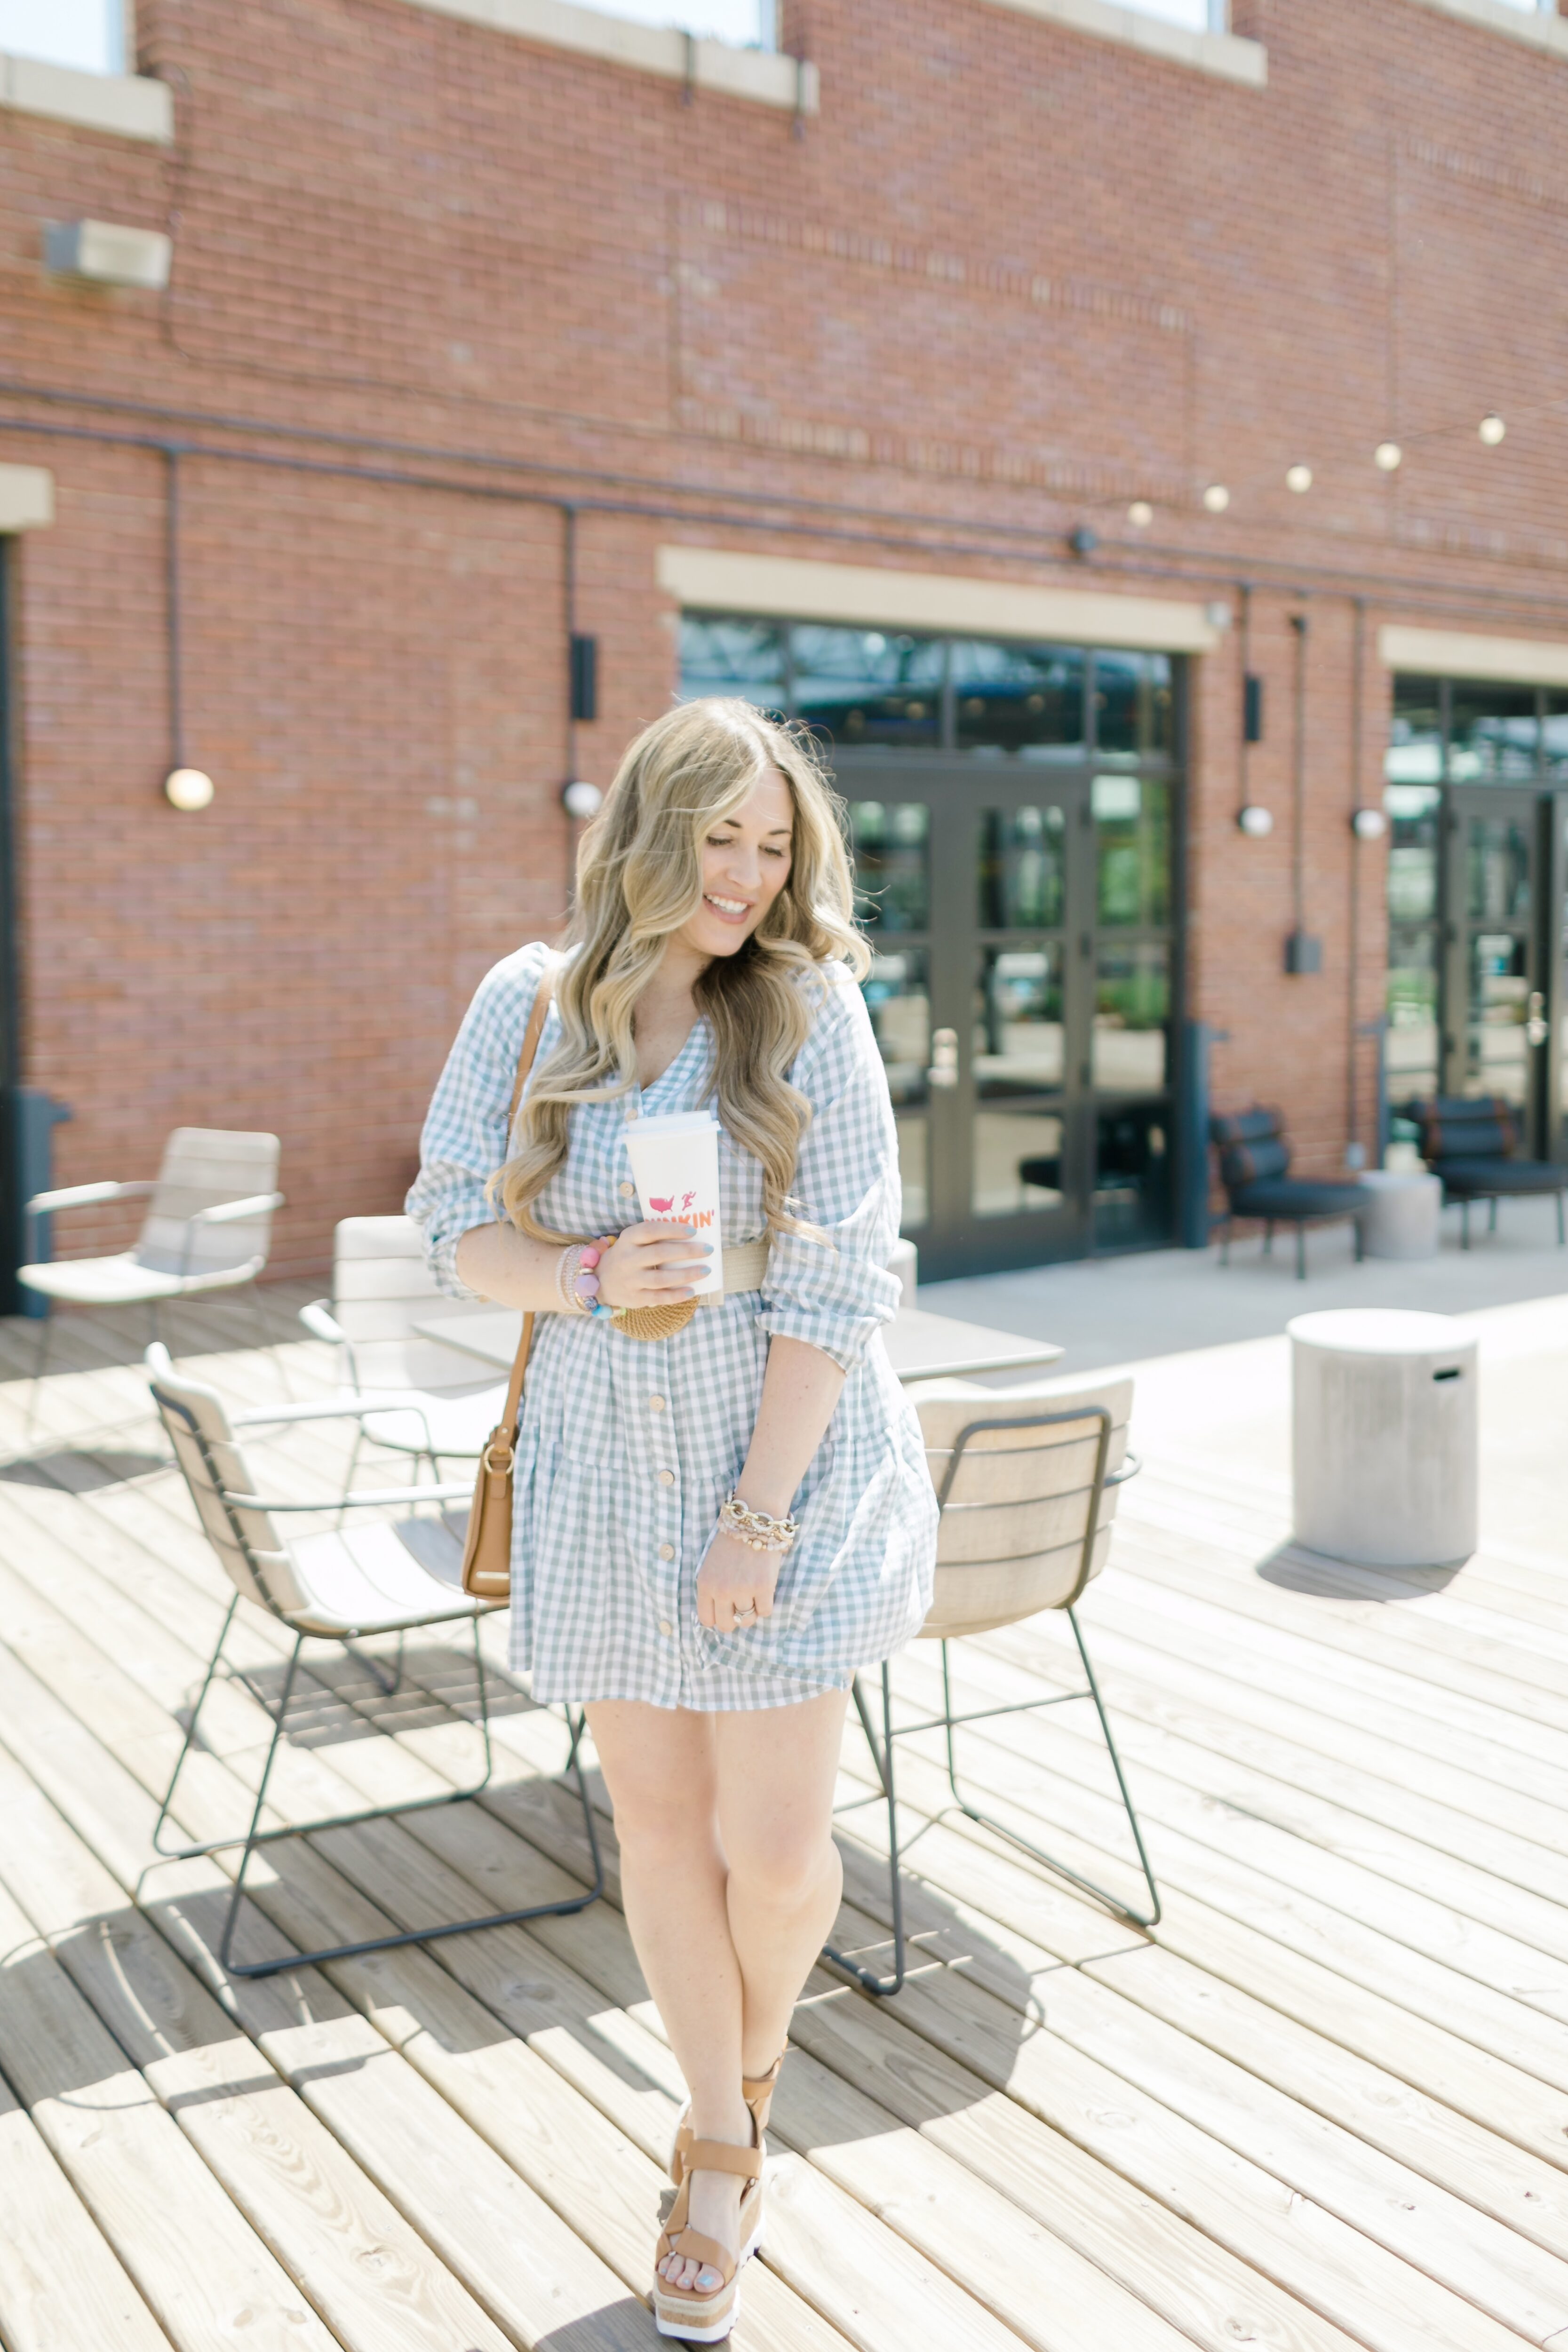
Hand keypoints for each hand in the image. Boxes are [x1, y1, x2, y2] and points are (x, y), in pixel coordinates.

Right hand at [597, 1222, 711, 1309]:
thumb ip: (654, 1237)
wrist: (600, 1281)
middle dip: (687, 1251)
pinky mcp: (635, 1297)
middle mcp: (628, 1258)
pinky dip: (676, 1295)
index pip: (651, 1230)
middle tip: (708, 1250)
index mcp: (628, 1239)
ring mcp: (631, 1280)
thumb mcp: (633, 1241)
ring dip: (686, 1274)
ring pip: (661, 1278)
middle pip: (660, 1253)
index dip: (672, 1230)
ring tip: (705, 1270)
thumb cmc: (628, 1256)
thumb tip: (692, 1235)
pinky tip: (692, 1291)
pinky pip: (658, 1297)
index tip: (693, 1231)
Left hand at [697, 1525, 780, 1632]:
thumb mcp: (710, 1566)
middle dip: (734, 1619)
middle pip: (726, 1625)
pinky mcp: (763, 1587)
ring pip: (747, 1620)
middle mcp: (721, 1590)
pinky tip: (764, 1591)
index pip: (706, 1619)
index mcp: (705, 1584)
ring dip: (751, 1612)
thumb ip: (711, 1589)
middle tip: (741, 1606)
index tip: (725, 1611)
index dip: (717, 1618)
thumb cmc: (731, 1543)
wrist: (752, 1522)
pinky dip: (766, 1605)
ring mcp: (743, 1590)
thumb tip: (719, 1614)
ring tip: (754, 1596)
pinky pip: (765, 1612)